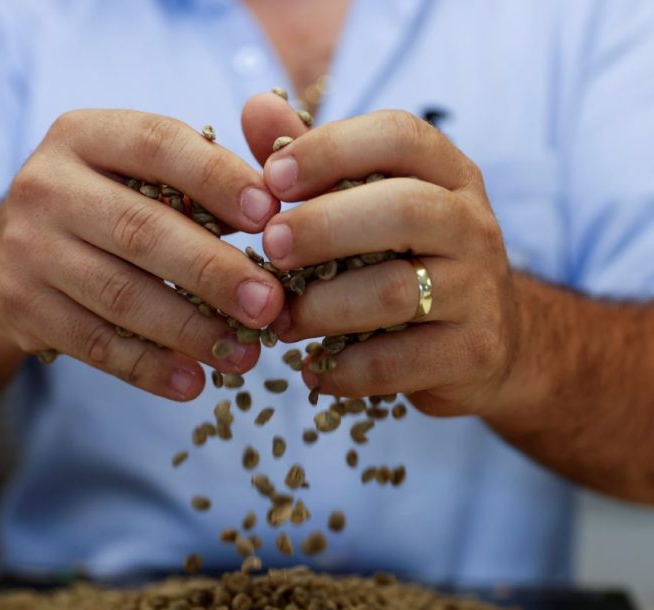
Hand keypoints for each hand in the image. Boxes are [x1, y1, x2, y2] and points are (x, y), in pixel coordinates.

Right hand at [0, 109, 283, 399]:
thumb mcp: (142, 174)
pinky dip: (148, 368)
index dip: (217, 179)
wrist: (15, 248)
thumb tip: (278, 202)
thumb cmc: (110, 207)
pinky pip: (94, 343)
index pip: (158, 145)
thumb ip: (206, 174)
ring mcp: (27, 248)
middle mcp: (47, 185)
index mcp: (86, 136)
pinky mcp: (21, 305)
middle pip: (141, 230)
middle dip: (213, 272)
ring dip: (190, 331)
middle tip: (269, 305)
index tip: (269, 217)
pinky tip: (192, 382)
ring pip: (121, 295)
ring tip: (244, 356)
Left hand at [242, 96, 518, 416]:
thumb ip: (317, 161)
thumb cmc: (409, 263)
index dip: (330, 149)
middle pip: (401, 210)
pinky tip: (311, 369)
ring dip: (320, 308)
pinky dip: (340, 369)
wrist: (487, 343)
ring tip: (281, 321)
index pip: (398, 136)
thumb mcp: (374, 206)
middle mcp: (473, 225)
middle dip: (321, 227)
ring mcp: (479, 292)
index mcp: (448, 175)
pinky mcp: (473, 353)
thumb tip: (255, 107)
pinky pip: (394, 363)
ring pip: (392, 292)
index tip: (271, 179)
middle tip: (270, 250)